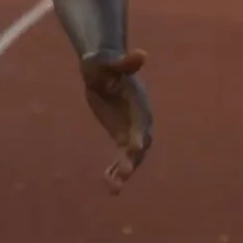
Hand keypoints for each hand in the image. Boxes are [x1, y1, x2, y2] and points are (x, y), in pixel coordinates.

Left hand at [80, 48, 152, 193]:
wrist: (100, 68)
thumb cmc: (103, 62)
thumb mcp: (109, 62)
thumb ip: (125, 62)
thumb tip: (142, 54)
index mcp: (138, 102)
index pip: (142, 121)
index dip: (140, 134)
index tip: (136, 147)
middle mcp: (139, 119)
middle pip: (140, 144)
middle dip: (133, 160)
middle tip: (123, 174)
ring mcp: (131, 129)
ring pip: (132, 156)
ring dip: (125, 172)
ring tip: (113, 188)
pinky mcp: (121, 135)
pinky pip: (121, 157)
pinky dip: (116, 169)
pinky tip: (108, 182)